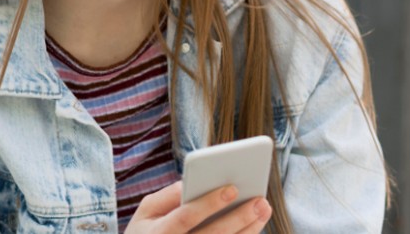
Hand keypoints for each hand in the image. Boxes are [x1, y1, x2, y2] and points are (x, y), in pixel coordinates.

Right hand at [124, 181, 271, 232]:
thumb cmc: (146, 233)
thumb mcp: (146, 212)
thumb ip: (167, 196)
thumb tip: (194, 181)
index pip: (185, 217)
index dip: (208, 204)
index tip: (232, 188)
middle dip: (238, 217)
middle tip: (260, 200)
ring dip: (247, 230)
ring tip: (263, 209)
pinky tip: (254, 226)